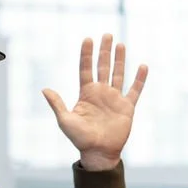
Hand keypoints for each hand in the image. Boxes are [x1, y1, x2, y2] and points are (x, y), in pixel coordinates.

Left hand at [42, 34, 147, 170]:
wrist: (98, 152)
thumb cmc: (80, 139)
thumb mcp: (65, 121)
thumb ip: (57, 104)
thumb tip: (44, 89)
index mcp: (86, 93)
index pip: (86, 69)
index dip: (87, 54)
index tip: (88, 39)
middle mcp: (101, 93)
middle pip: (103, 67)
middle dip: (104, 51)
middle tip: (107, 35)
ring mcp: (114, 99)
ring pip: (118, 74)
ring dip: (119, 60)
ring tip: (120, 45)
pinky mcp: (127, 107)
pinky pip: (135, 90)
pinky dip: (139, 79)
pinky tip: (142, 66)